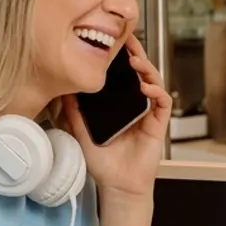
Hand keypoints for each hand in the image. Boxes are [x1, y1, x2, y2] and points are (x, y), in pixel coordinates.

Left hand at [61, 33, 172, 198]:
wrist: (119, 186)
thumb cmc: (104, 164)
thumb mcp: (82, 134)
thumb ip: (74, 114)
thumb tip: (63, 93)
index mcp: (119, 105)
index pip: (121, 74)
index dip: (119, 57)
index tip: (112, 41)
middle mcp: (136, 105)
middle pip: (139, 72)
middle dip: (135, 53)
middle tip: (127, 39)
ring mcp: (148, 113)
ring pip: (153, 82)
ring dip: (146, 69)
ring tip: (135, 61)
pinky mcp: (158, 124)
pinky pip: (162, 102)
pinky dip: (156, 92)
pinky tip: (146, 88)